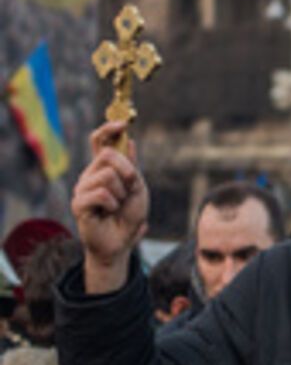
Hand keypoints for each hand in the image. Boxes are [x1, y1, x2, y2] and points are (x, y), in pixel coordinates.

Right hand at [71, 122, 149, 292]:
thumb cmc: (129, 215)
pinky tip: (109, 212)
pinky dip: (113, 204)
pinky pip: (101, 193)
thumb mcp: (137, 188)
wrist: (121, 241)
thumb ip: (131, 166)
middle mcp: (90, 174)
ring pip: (107, 175)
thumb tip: (130, 140)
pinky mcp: (79, 203)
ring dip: (121, 192)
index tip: (122, 123)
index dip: (108, 129)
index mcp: (104, 168)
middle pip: (108, 154)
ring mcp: (82, 187)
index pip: (99, 141)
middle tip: (129, 190)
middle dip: (127, 172)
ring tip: (118, 205)